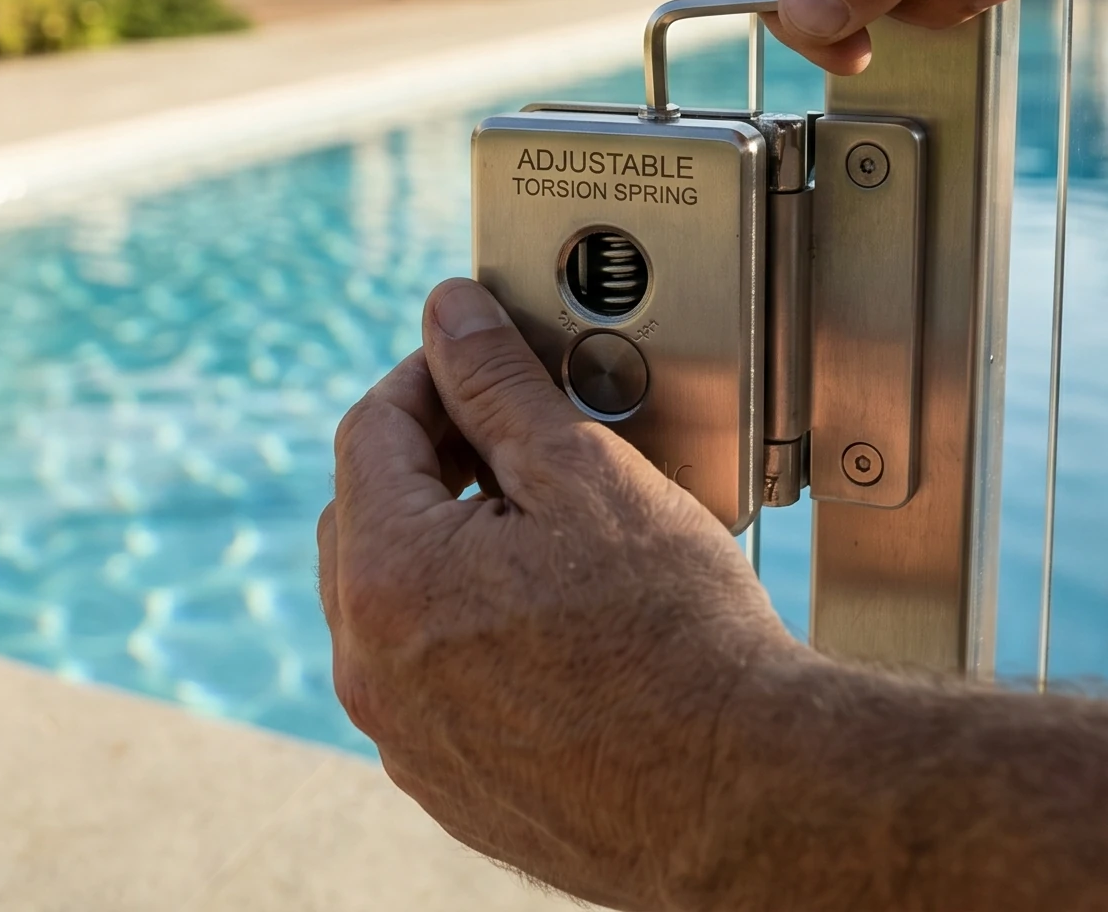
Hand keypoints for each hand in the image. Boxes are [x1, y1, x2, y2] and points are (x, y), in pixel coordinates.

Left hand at [318, 279, 807, 907]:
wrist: (744, 792)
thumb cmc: (678, 640)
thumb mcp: (587, 474)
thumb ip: (499, 384)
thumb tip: (449, 315)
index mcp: (387, 578)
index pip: (368, 432)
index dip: (427, 377)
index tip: (477, 361)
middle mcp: (371, 668)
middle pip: (363, 517)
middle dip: (428, 461)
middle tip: (511, 438)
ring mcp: (404, 736)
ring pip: (391, 603)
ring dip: (444, 546)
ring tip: (542, 527)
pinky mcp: (447, 783)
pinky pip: (427, 679)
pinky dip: (463, 631)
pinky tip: (547, 618)